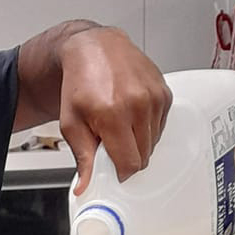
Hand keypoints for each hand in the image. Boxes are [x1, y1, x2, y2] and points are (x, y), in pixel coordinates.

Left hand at [57, 27, 170, 193]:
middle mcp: (138, 105)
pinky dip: (147, 127)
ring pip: (153, 142)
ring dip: (137, 141)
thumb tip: (85, 186)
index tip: (112, 168)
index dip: (120, 171)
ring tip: (119, 124)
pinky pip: (161, 126)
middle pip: (143, 156)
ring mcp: (154, 98)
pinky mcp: (164, 93)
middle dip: (127, 156)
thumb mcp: (70, 123)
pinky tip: (131, 113)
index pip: (130, 163)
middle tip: (110, 142)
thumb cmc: (80, 83)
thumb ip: (82, 157)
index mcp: (112, 115)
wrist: (94, 48)